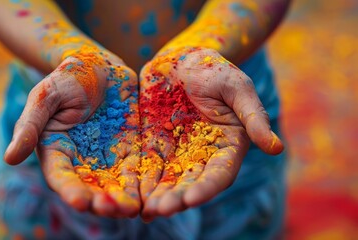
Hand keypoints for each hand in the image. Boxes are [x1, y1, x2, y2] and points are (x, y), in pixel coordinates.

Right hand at [4, 47, 140, 217]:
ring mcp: (108, 157)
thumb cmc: (66, 78)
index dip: (70, 190)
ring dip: (123, 198)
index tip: (79, 201)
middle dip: (101, 201)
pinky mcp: (130, 149)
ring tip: (132, 208)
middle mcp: (82, 161)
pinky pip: (138, 169)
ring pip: (116, 184)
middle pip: (91, 188)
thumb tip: (9, 158)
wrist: (99, 65)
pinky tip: (151, 194)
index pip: (62, 177)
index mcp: (57, 152)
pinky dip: (143, 183)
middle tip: (112, 210)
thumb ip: (30, 126)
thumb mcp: (45, 97)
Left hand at [138, 47, 283, 220]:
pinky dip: (141, 182)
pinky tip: (132, 197)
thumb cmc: (215, 70)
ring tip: (145, 211)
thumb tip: (277, 148)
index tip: (191, 199)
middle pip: (191, 183)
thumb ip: (253, 118)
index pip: (219, 173)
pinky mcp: (155, 145)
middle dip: (177, 198)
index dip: (206, 187)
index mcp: (227, 146)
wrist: (181, 60)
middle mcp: (203, 155)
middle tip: (161, 210)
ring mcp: (178, 152)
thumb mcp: (237, 88)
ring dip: (157, 197)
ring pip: (168, 180)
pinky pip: (147, 166)